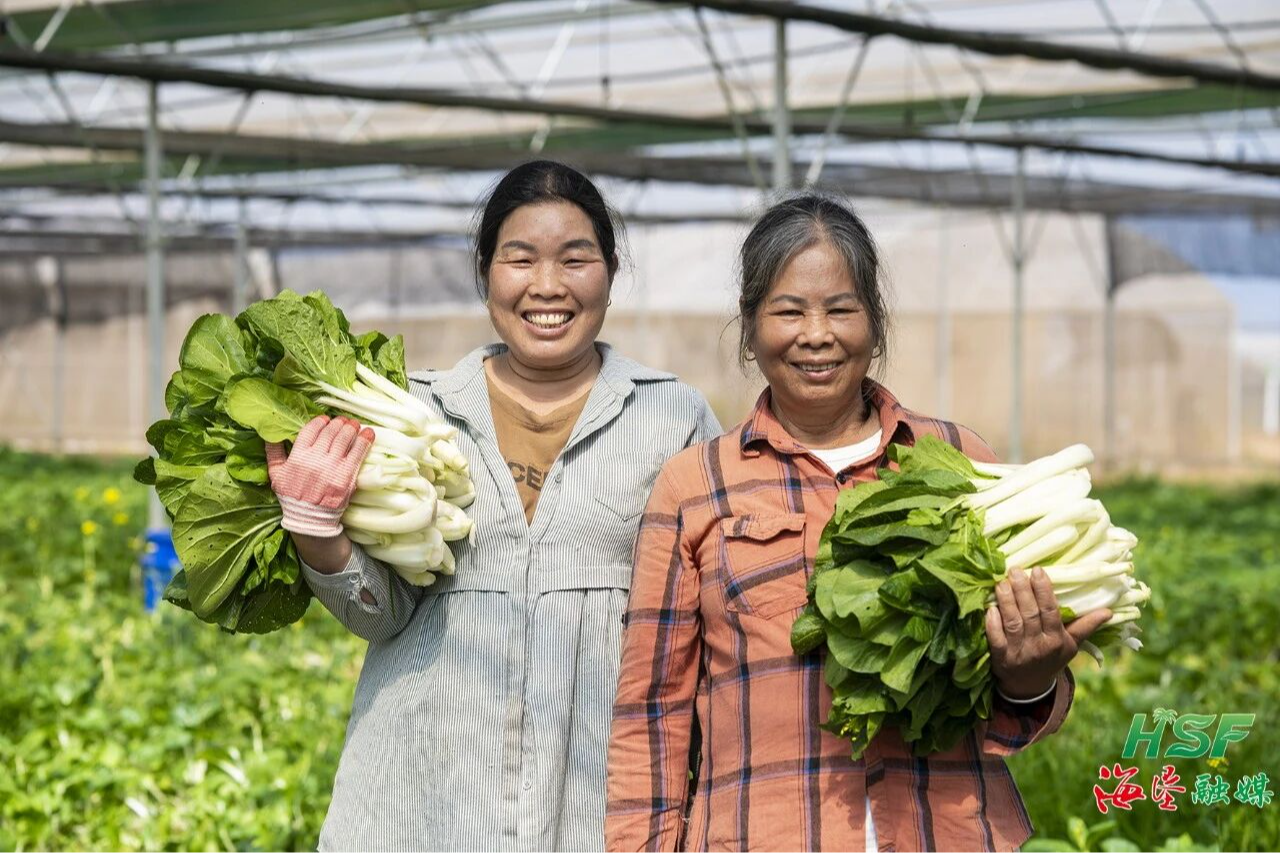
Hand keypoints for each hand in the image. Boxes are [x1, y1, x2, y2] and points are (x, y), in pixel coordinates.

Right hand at [266, 415, 373, 537]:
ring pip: (344, 438)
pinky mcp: (346, 476)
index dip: (320, 421)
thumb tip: (269, 433)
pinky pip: (358, 452)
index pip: (311, 430)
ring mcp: (332, 467)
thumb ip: (273, 453)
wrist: (310, 520)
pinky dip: (364, 440)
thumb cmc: (292, 496)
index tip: (325, 419)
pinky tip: (368, 433)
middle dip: (338, 423)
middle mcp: (314, 460)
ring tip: (354, 424)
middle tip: (343, 421)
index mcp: (297, 457)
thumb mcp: (276, 475)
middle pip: (330, 432)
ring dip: (351, 428)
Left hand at [985, 567, 1110, 699]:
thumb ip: (1086, 626)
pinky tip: (990, 607)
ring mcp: (1019, 652)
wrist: (1030, 687)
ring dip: (1006, 601)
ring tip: (1002, 582)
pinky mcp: (1001, 658)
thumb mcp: (1072, 645)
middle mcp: (1039, 646)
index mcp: (1057, 640)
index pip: (1050, 611)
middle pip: (1030, 614)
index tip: (1038, 570)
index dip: (1043, 591)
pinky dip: (993, 623)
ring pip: (1012, 622)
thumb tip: (1108, 611)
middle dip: (1022, 590)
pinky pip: (995, 638)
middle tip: (1016, 570)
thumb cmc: (1051, 658)